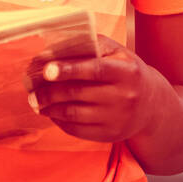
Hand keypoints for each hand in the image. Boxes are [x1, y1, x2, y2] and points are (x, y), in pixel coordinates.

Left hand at [25, 35, 163, 142]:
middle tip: (31, 86)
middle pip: (78, 93)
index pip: (95, 70)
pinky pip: (76, 129)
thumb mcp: (118, 53)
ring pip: (73, 113)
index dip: (69, 69)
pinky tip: (51, 111)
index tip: (47, 69)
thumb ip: (92, 46)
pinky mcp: (109, 135)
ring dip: (49, 106)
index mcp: (127, 72)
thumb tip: (56, 48)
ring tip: (36, 100)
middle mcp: (124, 96)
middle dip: (49, 90)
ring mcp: (117, 119)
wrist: (152, 106)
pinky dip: (58, 120)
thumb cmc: (127, 72)